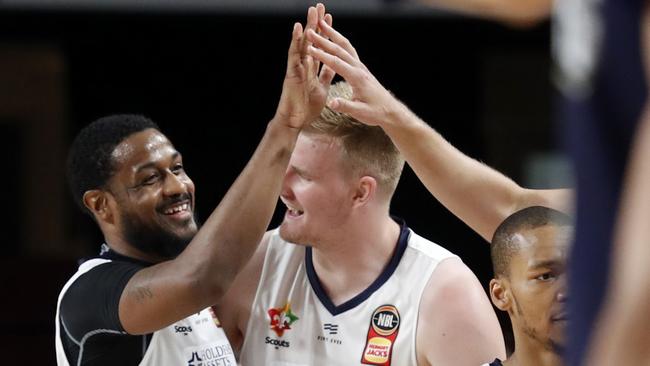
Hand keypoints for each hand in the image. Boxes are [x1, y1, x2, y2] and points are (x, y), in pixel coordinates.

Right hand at [274, 3, 335, 129]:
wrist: (294, 124)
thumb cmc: (306, 110)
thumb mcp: (322, 90)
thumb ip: (326, 77)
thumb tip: (333, 66)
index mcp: (314, 70)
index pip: (322, 48)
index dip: (326, 33)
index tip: (330, 18)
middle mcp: (305, 66)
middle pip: (312, 41)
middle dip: (316, 23)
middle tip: (319, 6)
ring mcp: (297, 69)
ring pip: (304, 44)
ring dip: (308, 27)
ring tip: (311, 11)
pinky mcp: (292, 74)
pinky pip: (295, 56)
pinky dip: (296, 42)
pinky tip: (298, 29)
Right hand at [305, 20, 404, 126]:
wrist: (389, 110)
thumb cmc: (375, 112)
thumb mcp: (360, 112)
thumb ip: (345, 106)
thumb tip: (332, 103)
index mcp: (357, 78)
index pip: (336, 63)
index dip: (322, 55)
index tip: (309, 49)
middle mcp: (359, 68)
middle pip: (340, 50)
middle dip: (324, 40)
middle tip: (310, 30)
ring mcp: (360, 66)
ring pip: (345, 46)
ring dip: (333, 34)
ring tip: (322, 23)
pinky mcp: (361, 68)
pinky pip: (349, 50)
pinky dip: (339, 41)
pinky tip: (334, 38)